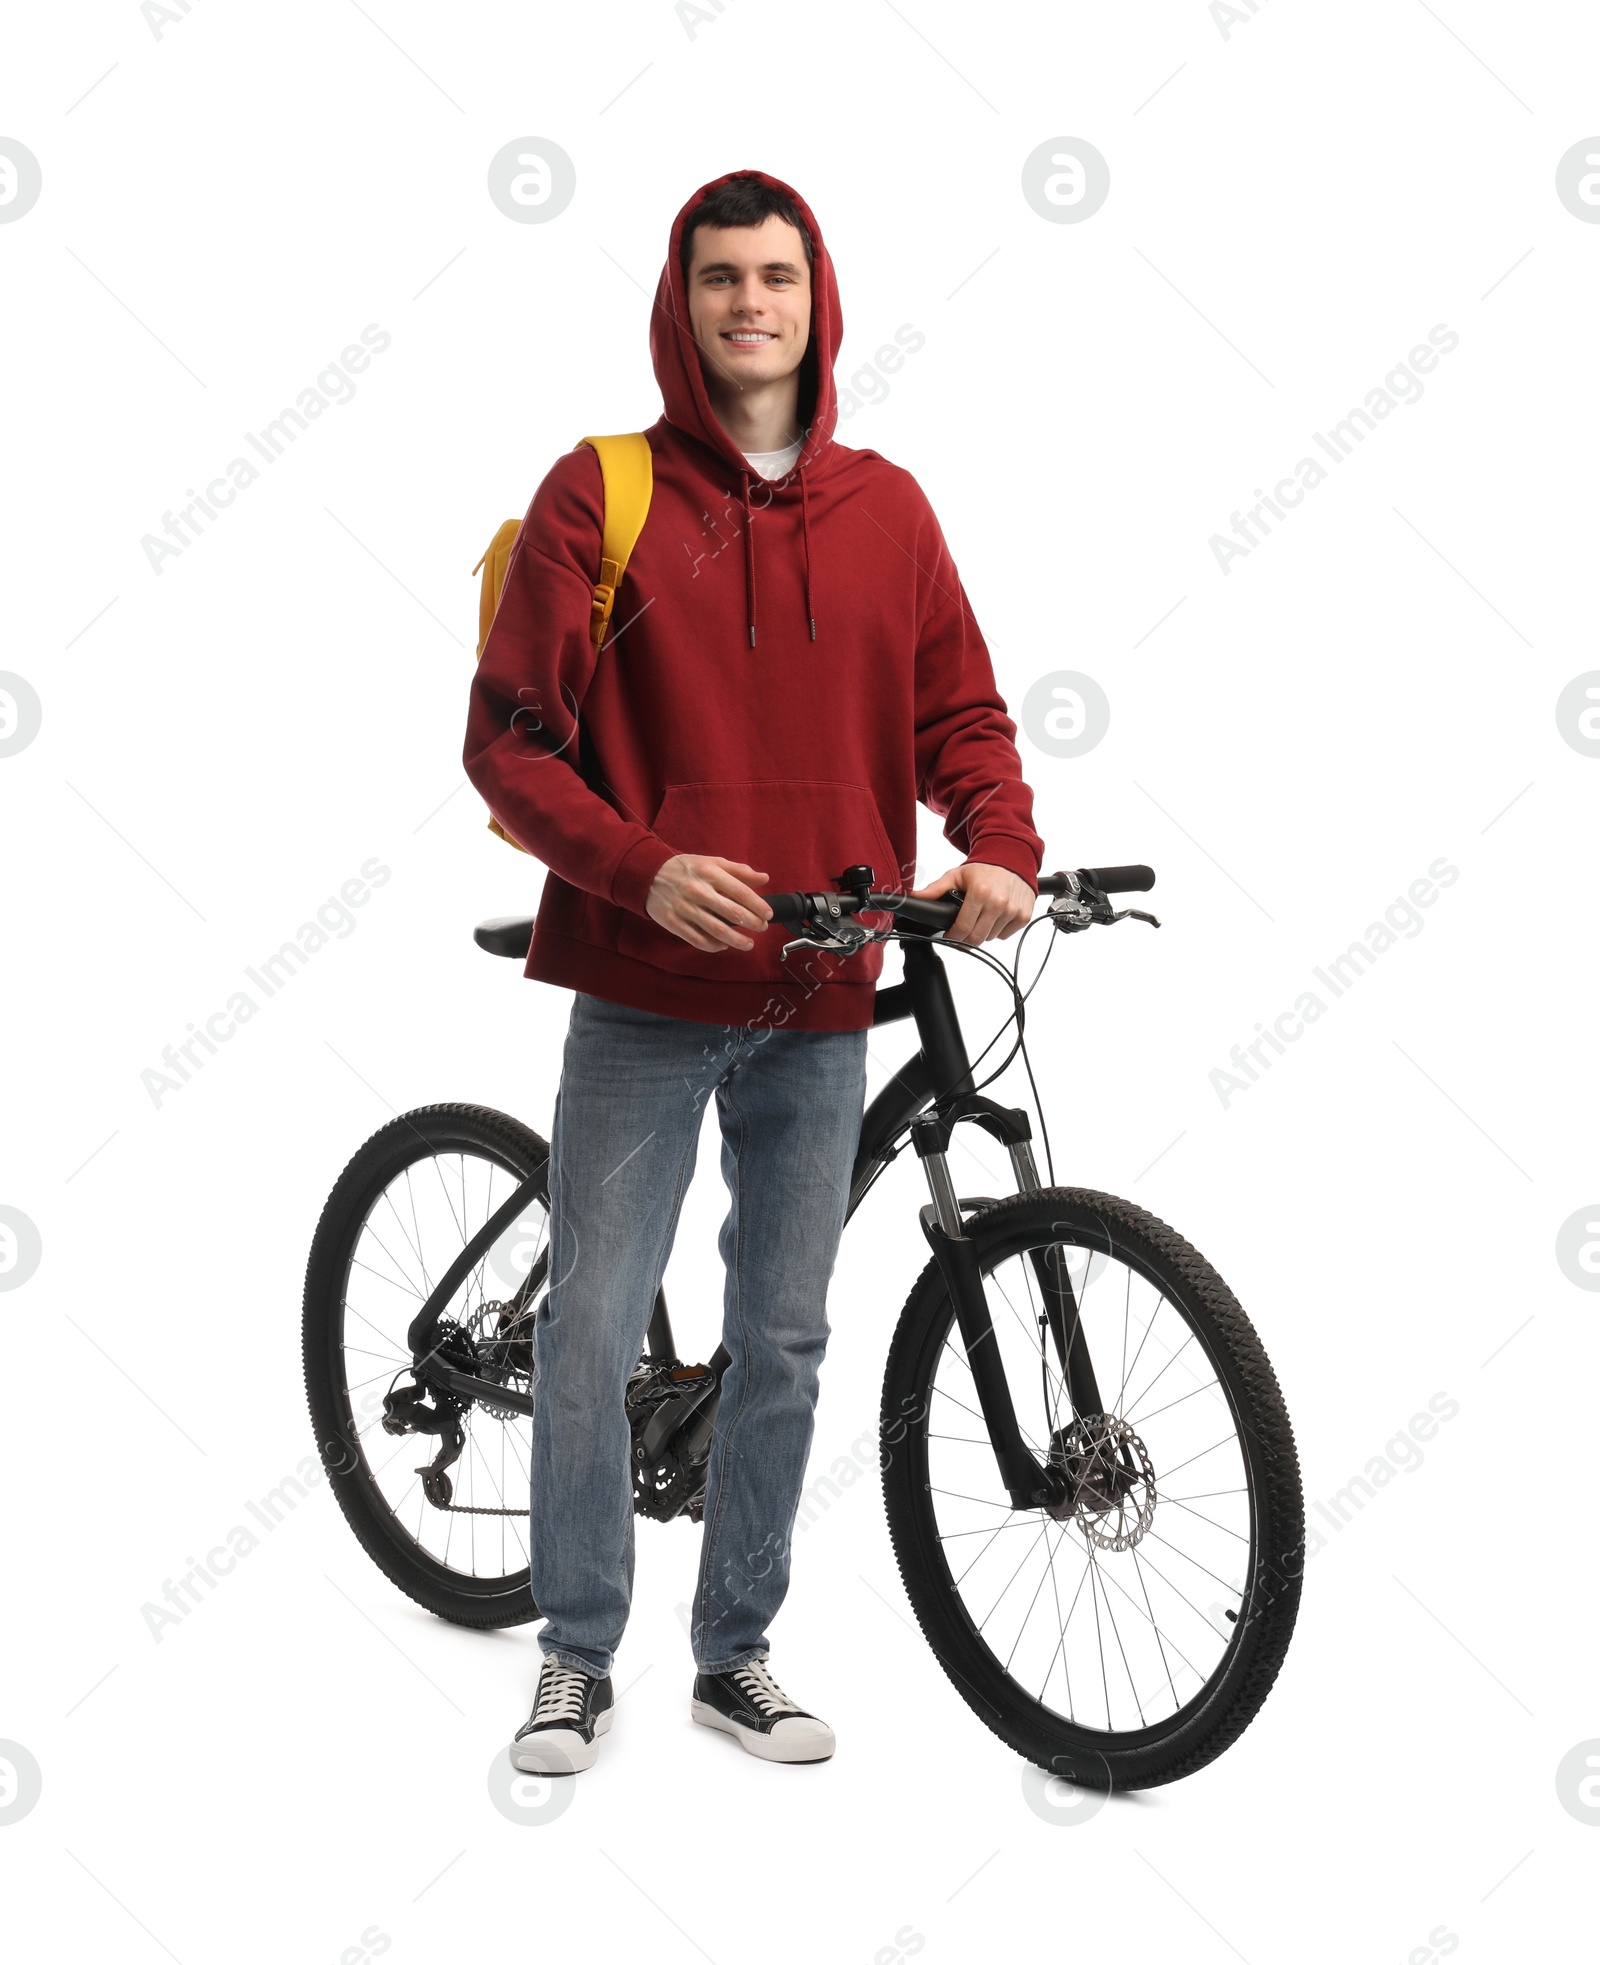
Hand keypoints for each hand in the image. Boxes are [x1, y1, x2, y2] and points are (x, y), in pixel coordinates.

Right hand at [646, 854, 771, 952]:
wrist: (648, 875)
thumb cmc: (685, 869)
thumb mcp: (711, 862)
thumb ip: (739, 871)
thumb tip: (764, 879)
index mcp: (709, 873)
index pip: (740, 892)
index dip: (758, 905)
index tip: (768, 914)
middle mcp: (698, 891)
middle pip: (732, 912)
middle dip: (752, 923)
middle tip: (762, 928)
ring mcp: (684, 908)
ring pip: (716, 930)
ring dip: (737, 940)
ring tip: (749, 944)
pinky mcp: (673, 922)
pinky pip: (697, 939)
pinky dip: (713, 945)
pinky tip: (724, 945)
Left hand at [909, 862, 1034, 945]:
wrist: (1012, 858)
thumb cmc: (984, 868)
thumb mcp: (956, 876)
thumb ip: (935, 889)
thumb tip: (914, 897)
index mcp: (980, 893)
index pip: (963, 928)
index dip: (953, 936)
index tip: (949, 935)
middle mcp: (999, 903)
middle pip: (976, 938)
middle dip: (965, 938)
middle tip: (961, 931)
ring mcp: (1013, 911)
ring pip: (991, 937)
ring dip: (982, 932)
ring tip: (980, 917)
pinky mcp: (1024, 915)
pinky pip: (1005, 935)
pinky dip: (998, 930)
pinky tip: (995, 916)